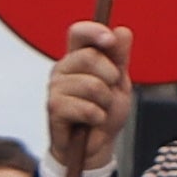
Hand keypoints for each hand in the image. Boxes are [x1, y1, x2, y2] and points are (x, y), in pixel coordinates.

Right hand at [43, 12, 134, 176]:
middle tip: (109, 92)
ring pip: (93, 86)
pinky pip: (86, 108)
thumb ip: (120, 58)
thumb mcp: (119, 83)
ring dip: (106, 103)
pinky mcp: (53, 107)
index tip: (110, 40)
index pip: (78, 33)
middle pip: (90, 57)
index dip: (93, 31)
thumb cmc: (106, 111)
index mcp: (78, 57)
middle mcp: (63, 68)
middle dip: (111, 77)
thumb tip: (123, 31)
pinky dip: (98, 117)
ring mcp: (55, 87)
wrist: (97, 145)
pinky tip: (92, 121)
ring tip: (100, 110)